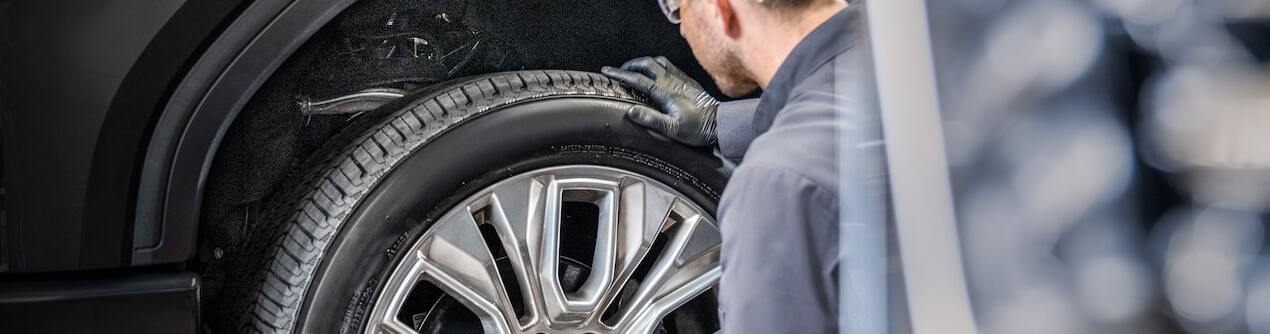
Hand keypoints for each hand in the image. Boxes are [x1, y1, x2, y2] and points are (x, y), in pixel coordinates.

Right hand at [602, 56, 718, 146]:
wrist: (719, 123)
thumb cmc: (698, 128)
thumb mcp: (671, 129)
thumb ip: (650, 119)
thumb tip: (631, 111)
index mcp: (665, 92)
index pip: (637, 79)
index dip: (620, 75)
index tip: (608, 72)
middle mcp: (672, 81)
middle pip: (647, 64)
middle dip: (630, 65)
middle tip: (620, 71)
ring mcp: (680, 79)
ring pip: (658, 62)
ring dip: (644, 63)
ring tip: (635, 69)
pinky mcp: (687, 81)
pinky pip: (669, 66)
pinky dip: (657, 65)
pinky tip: (656, 72)